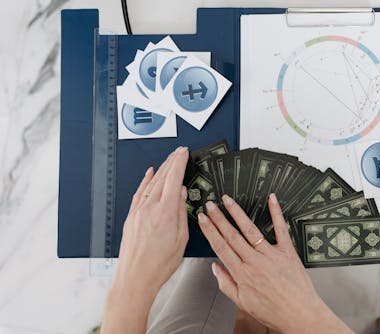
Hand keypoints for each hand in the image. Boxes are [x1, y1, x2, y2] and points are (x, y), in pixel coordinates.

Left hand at [101, 146, 188, 333]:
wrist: (134, 278)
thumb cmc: (158, 264)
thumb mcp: (180, 239)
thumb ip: (180, 212)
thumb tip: (180, 194)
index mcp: (165, 212)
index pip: (173, 179)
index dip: (180, 163)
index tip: (184, 153)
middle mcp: (149, 208)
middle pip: (162, 177)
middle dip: (172, 161)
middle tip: (179, 152)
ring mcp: (138, 211)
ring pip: (151, 183)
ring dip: (161, 169)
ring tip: (169, 160)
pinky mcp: (131, 217)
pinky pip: (139, 193)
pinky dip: (145, 181)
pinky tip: (149, 175)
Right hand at [198, 194, 353, 333]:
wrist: (299, 315)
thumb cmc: (274, 312)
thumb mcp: (243, 303)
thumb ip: (226, 284)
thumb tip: (215, 268)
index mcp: (242, 274)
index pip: (221, 247)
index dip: (210, 231)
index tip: (203, 220)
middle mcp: (255, 261)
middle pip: (232, 235)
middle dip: (219, 218)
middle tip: (211, 205)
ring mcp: (271, 255)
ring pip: (250, 229)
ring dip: (237, 213)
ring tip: (229, 201)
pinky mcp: (287, 251)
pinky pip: (281, 229)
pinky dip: (276, 213)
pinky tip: (271, 200)